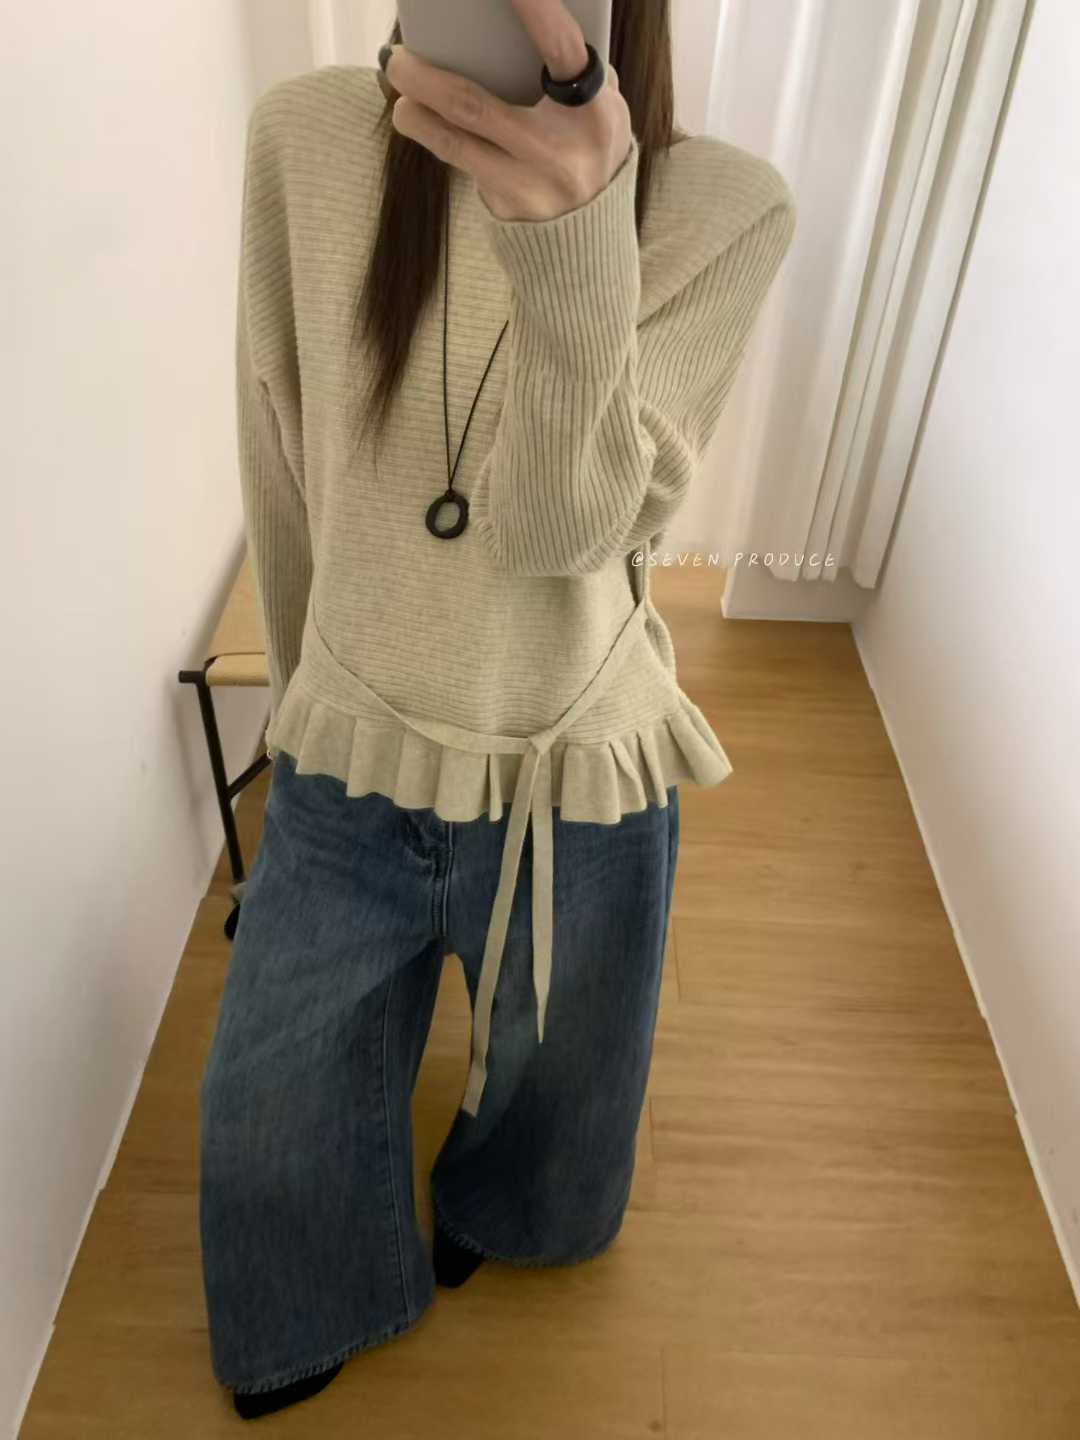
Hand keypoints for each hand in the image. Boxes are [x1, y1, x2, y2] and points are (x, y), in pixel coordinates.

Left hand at [381, 0, 632, 221]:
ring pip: (454, 142)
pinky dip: (437, 138)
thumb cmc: (588, 144)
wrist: (595, 230)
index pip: (559, 46)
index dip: (534, 8)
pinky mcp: (506, 206)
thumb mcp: (599, 107)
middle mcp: (558, 150)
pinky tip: (420, 119)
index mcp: (592, 110)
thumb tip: (514, 23)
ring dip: (416, 114)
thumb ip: (570, 68)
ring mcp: (529, 184)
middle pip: (474, 104)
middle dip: (426, 78)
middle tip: (397, 58)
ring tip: (401, 90)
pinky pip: (462, 164)